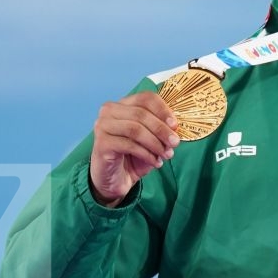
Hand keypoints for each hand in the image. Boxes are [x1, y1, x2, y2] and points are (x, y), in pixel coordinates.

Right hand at [90, 91, 179, 206]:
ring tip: (167, 154)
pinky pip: (129, 145)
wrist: (115, 179)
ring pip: (135, 129)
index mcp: (122, 105)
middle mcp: (109, 111)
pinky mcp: (102, 143)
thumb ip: (160, 129)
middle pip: (141, 113)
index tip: (175, 125)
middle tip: (175, 143)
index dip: (163, 110)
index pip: (145, 98)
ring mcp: (103, 126)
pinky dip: (146, 154)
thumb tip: (175, 126)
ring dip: (155, 143)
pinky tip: (155, 162)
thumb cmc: (132, 157)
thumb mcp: (151, 140)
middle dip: (162, 129)